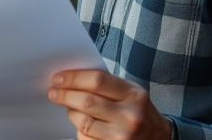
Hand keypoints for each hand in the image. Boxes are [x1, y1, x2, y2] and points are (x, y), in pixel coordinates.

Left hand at [48, 70, 172, 139]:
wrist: (158, 137)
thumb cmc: (137, 110)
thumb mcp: (130, 92)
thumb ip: (106, 84)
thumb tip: (71, 78)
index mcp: (133, 94)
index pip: (97, 81)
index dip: (73, 78)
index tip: (57, 78)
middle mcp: (129, 116)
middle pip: (87, 102)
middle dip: (65, 95)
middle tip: (53, 92)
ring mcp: (122, 136)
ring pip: (83, 122)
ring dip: (71, 113)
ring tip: (68, 108)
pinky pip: (86, 139)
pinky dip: (79, 130)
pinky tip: (81, 124)